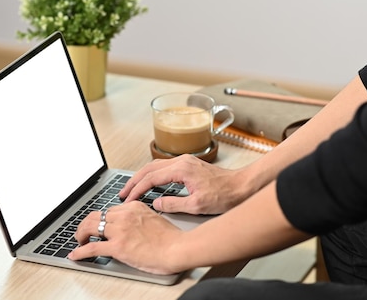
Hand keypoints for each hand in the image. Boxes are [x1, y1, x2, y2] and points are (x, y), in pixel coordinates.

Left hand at [69, 202, 185, 274]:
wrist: (178, 248)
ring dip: (81, 235)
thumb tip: (132, 227)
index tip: (98, 224)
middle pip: (96, 216)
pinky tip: (75, 255)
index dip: (101, 219)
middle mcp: (124, 215)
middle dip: (86, 224)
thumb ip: (140, 219)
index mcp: (133, 207)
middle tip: (83, 232)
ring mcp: (119, 230)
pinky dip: (80, 251)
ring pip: (90, 228)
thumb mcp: (154, 218)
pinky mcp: (117, 246)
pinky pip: (92, 247)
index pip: (109, 210)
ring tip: (79, 241)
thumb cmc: (172, 238)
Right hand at [120, 154, 252, 214]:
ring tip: (132, 188)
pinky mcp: (189, 165)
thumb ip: (173, 204)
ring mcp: (185, 161)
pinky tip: (150, 183)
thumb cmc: (225, 195)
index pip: (151, 178)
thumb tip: (155, 204)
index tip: (128, 199)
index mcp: (181, 169)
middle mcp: (181, 161)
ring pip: (155, 166)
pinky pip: (164, 167)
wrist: (242, 186)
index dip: (137, 190)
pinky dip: (152, 175)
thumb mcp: (197, 205)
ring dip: (142, 177)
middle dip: (134, 181)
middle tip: (123, 193)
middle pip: (149, 168)